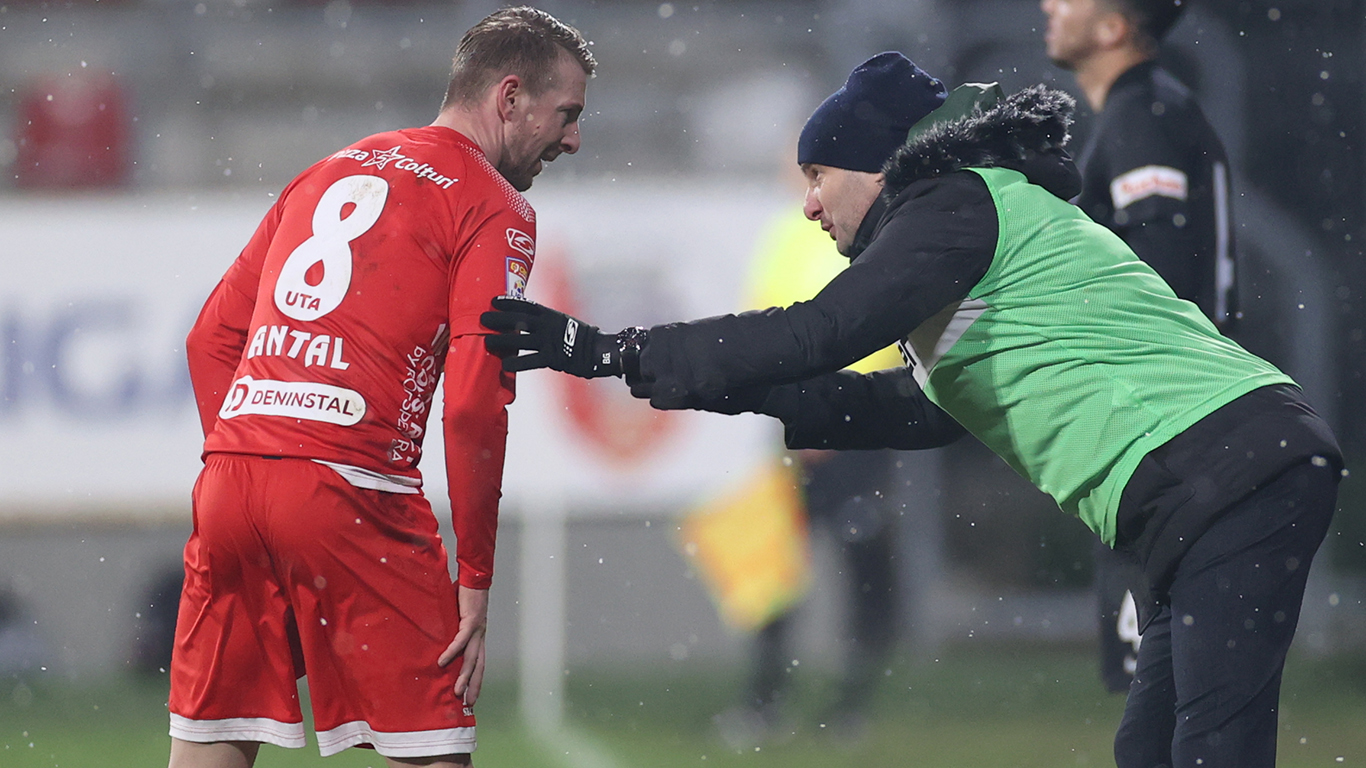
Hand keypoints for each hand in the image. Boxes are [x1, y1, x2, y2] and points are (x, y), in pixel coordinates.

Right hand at [438, 586, 488, 704]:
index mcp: (478, 637)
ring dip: (464, 675)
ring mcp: (477, 630)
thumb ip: (452, 630)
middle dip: (474, 685)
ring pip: (471, 658)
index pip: (479, 663)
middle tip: (468, 702)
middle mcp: (480, 636)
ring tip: (457, 690)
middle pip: (478, 666)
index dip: (476, 680)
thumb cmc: (466, 596)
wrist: (474, 578)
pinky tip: (443, 662)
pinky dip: (452, 652)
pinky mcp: (471, 621)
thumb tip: (437, 640)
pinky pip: (460, 640)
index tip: (471, 696)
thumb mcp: (458, 618)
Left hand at [481, 297, 619, 377]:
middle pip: (519, 320)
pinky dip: (518, 363)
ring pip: (521, 339)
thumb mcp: (562, 322)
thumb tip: (526, 320)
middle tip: (483, 318)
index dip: (509, 302)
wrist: (599, 350)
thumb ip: (545, 321)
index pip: (526, 304)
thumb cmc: (579, 337)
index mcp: (551, 314)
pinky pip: (532, 360)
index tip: (493, 301)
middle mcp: (548, 325)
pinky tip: (504, 365)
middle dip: (500, 319)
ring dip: (503, 340)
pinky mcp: (554, 357)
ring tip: (487, 342)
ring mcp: (550, 341)